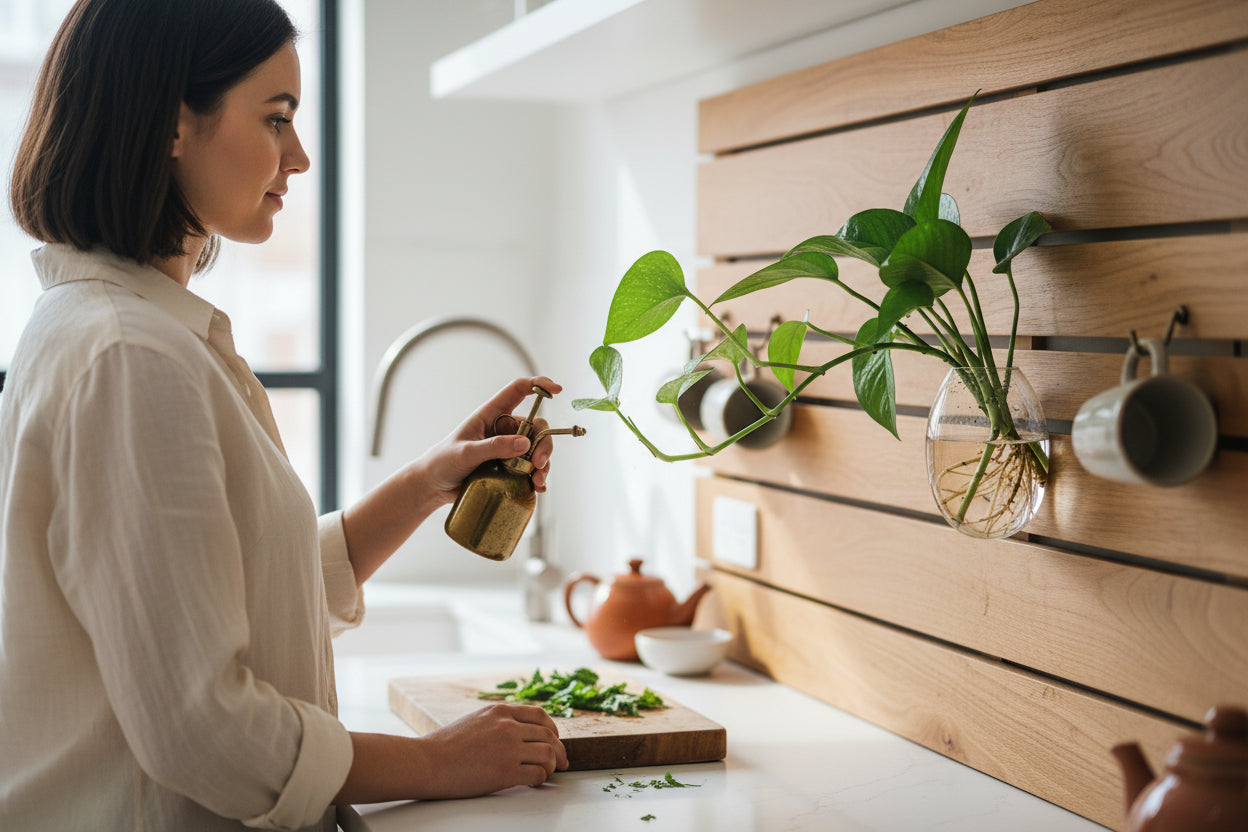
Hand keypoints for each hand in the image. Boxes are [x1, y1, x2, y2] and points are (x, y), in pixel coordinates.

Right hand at [415, 703, 568, 796]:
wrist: (427, 762)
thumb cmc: (444, 746)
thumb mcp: (475, 720)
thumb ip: (498, 722)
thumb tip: (519, 732)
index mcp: (500, 712)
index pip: (540, 715)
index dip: (552, 729)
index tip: (554, 740)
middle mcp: (508, 726)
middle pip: (549, 735)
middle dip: (559, 750)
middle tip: (562, 762)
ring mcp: (509, 748)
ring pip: (549, 753)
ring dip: (552, 765)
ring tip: (546, 773)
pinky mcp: (506, 771)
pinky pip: (538, 774)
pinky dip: (541, 779)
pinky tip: (534, 782)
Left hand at [419, 376, 563, 504]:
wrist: (434, 486)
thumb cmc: (444, 462)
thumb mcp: (466, 453)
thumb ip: (493, 447)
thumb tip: (525, 443)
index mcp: (492, 414)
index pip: (519, 390)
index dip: (539, 385)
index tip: (558, 390)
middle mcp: (504, 429)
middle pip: (536, 426)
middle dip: (544, 443)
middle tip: (538, 464)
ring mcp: (509, 449)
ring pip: (537, 450)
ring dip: (544, 464)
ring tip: (538, 481)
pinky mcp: (510, 468)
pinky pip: (531, 470)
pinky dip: (538, 478)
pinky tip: (538, 488)